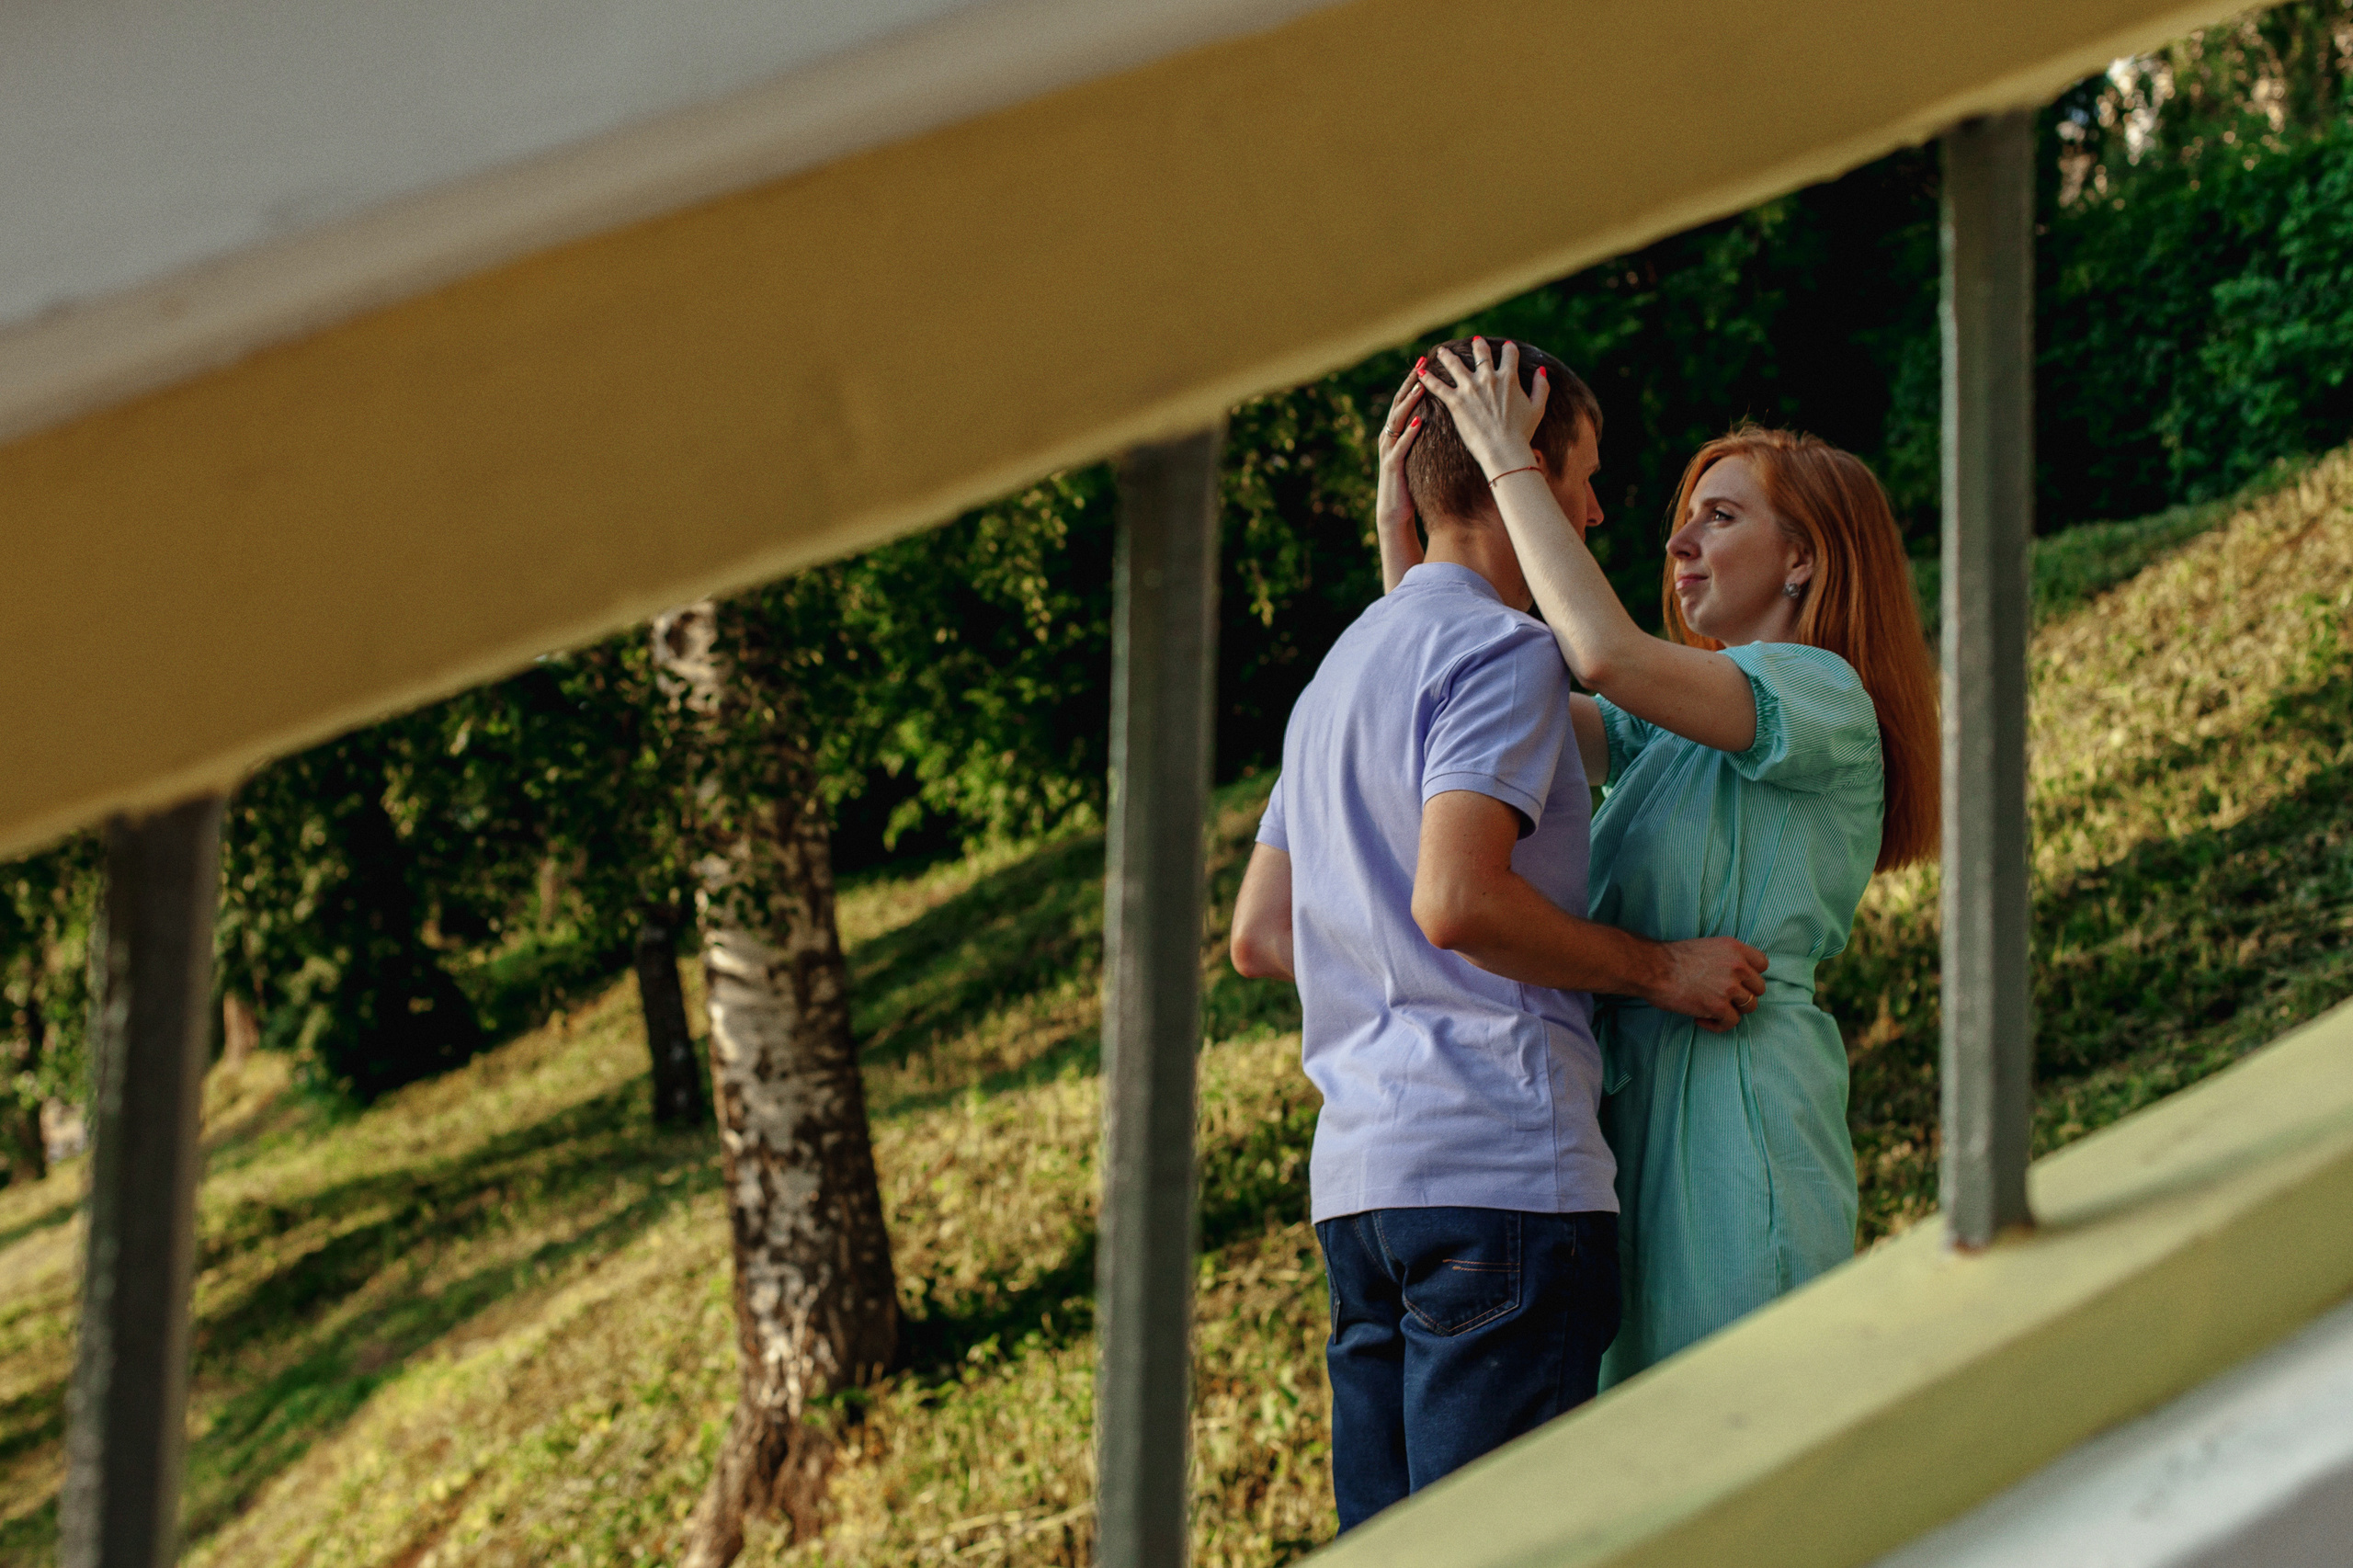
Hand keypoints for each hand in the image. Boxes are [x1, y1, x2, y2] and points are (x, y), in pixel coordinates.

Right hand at [1376, 364, 1425, 538]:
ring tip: (1421, 386)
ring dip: (1409, 402)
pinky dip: (1409, 433)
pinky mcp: (1392, 465)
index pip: (1406, 399)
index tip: (1427, 360)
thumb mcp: (1420, 454)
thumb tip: (1446, 418)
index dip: (1415, 379)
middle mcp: (1389, 436)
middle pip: (1399, 402)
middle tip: (1422, 362)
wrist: (1394, 511)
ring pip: (1397, 420)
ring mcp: (1389, 450)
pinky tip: (1419, 422)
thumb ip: (1427, 436)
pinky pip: (1400, 446)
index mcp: (1396, 431)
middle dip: (1411, 381)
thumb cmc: (1411, 481)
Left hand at [1416, 336, 1548, 477]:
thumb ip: (1541, 387)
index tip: (1507, 347)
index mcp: (1509, 377)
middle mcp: (1488, 378)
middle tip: (1475, 340)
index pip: (1509, 354)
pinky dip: (1428, 378)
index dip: (1509, 349)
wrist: (1504, 450)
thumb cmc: (1522, 432)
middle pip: (1481, 353)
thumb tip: (1541, 370)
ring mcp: (1470, 389)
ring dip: (1448, 356)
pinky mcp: (1455, 402)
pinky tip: (1420, 372)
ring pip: (1455, 365)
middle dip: (1478, 344)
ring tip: (1442, 351)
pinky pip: (1438, 386)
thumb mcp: (1538, 408)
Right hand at [1644, 938, 1767, 1032]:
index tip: (1739, 981)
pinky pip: (1732, 1022)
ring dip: (1732, 1010)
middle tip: (1723, 998)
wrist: (1654, 968)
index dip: (1751, 975)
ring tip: (1713, 1010)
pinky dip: (1718, 1025)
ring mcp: (1730, 987)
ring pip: (1749, 1006)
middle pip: (1759, 988)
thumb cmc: (1672, 958)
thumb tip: (1732, 976)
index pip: (1762, 964)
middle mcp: (1737, 966)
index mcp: (1734, 948)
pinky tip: (1701, 1020)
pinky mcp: (1719, 1006)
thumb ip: (1725, 958)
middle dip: (1743, 995)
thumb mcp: (1707, 946)